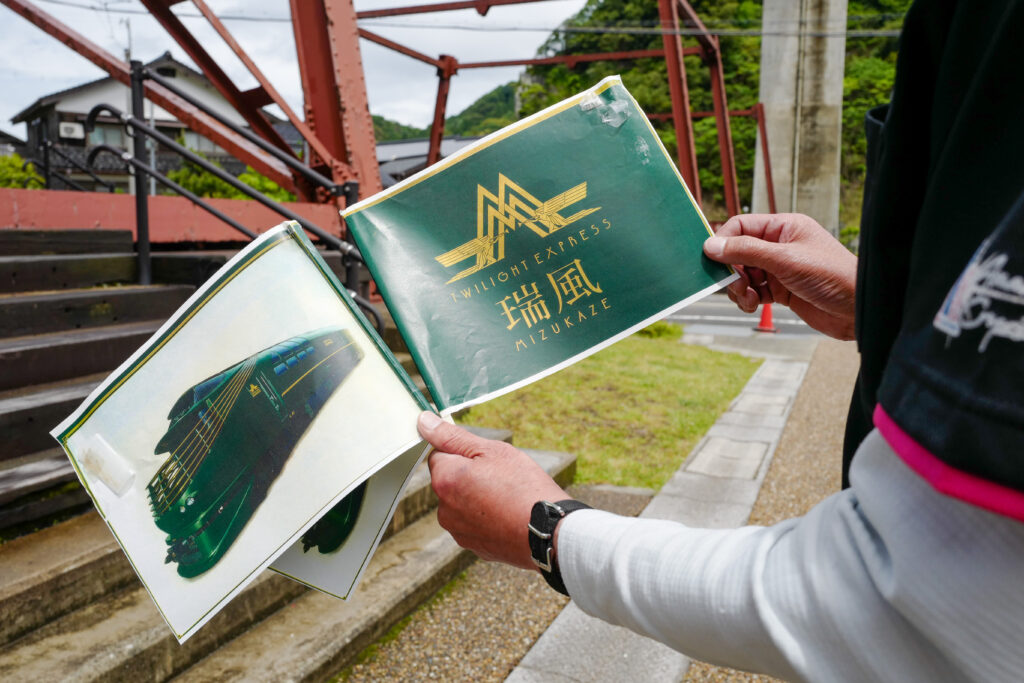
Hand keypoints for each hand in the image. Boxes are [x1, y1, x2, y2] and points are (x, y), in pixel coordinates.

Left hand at [418, 412, 568, 569]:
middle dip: (468, 476)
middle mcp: (444, 509)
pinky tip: (508, 516)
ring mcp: (458, 531)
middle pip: (450, 482)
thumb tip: (424, 422)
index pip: (439, 456)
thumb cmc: (523, 487)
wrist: (549, 531)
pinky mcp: (473, 547)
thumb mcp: (492, 451)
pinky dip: (486, 518)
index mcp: (445, 481)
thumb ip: (453, 436)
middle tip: (501, 477)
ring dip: (476, 498)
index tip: (486, 459)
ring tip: (507, 498)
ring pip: (462, 504)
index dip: (463, 453)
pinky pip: (474, 524)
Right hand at [703, 213, 857, 339]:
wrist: (858, 310)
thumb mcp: (785, 260)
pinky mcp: (782, 290)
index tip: (713, 261)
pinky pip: (753, 290)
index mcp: (784, 227)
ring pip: (743, 274)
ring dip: (739, 288)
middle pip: (738, 252)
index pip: (741, 226)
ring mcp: (780, 268)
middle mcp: (780, 245)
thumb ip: (746, 251)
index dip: (724, 242)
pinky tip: (755, 305)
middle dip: (731, 271)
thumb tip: (711, 245)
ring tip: (749, 299)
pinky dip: (748, 299)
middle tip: (737, 286)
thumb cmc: (832, 276)